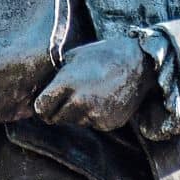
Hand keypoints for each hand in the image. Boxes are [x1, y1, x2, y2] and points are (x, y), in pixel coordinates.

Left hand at [33, 38, 153, 131]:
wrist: (138, 65)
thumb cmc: (102, 55)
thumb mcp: (73, 57)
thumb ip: (57, 76)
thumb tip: (43, 89)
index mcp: (67, 83)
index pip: (41, 107)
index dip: (41, 106)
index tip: (44, 103)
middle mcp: (79, 101)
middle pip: (55, 118)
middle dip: (56, 111)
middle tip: (65, 99)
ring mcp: (95, 114)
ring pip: (74, 121)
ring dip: (75, 113)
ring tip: (88, 93)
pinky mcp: (108, 124)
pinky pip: (91, 124)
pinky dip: (93, 116)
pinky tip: (102, 99)